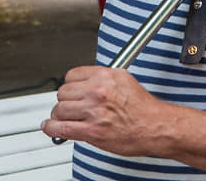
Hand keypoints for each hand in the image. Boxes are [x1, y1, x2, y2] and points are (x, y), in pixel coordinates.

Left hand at [42, 66, 165, 155]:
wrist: (155, 127)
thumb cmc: (143, 108)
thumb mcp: (125, 80)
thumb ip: (104, 78)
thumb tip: (87, 80)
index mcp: (105, 76)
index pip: (72, 75)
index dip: (70, 84)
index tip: (71, 90)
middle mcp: (97, 91)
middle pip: (63, 92)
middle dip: (65, 100)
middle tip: (69, 106)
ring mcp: (93, 111)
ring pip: (59, 109)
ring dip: (59, 115)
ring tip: (62, 118)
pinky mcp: (91, 131)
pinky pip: (61, 128)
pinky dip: (51, 128)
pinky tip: (50, 127)